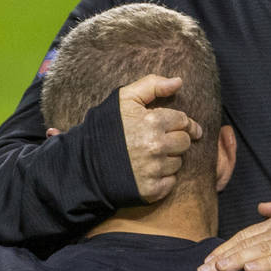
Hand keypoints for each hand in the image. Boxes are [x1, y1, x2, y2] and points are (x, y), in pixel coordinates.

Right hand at [118, 74, 202, 202]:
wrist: (84, 162)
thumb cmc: (106, 127)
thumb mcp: (124, 99)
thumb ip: (152, 85)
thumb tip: (179, 81)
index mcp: (152, 122)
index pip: (183, 121)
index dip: (185, 123)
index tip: (186, 127)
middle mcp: (156, 146)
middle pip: (185, 142)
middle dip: (176, 139)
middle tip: (161, 140)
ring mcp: (154, 169)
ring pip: (178, 162)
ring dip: (169, 158)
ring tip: (150, 155)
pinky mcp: (151, 189)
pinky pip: (171, 182)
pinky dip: (164, 178)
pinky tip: (149, 171)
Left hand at [197, 196, 270, 270]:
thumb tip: (261, 207)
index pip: (247, 234)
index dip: (225, 247)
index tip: (206, 261)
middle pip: (248, 242)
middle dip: (223, 257)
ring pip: (262, 249)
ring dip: (238, 259)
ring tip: (218, 270)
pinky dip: (268, 263)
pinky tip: (251, 269)